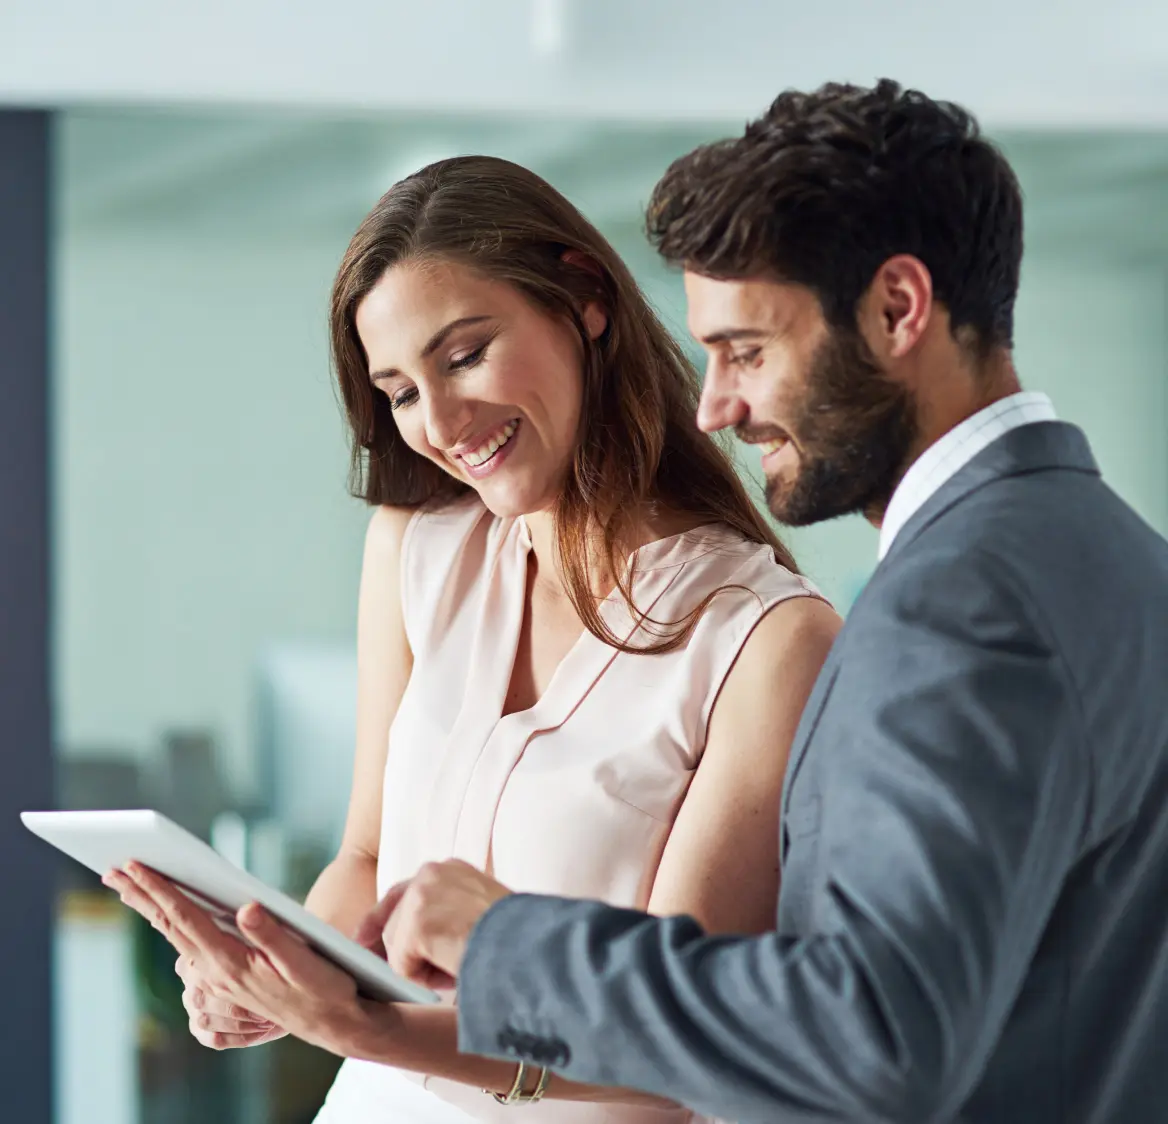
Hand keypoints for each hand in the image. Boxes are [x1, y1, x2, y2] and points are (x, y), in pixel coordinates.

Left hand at [103, 863, 379, 1055]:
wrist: (329, 1022)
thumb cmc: (321, 987)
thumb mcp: (303, 961)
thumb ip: (273, 934)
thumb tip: (246, 908)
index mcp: (230, 964)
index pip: (186, 919)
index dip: (160, 890)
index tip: (136, 867)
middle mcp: (214, 974)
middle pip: (169, 926)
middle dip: (141, 895)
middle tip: (113, 870)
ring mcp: (215, 980)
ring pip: (173, 937)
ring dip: (150, 909)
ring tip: (128, 886)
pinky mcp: (222, 979)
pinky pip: (186, 946)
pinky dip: (169, 924)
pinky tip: (164, 914)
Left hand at [370, 860, 511, 986]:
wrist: (530, 945)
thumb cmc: (515, 938)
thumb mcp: (477, 913)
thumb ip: (444, 916)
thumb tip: (404, 945)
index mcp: (451, 869)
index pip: (405, 892)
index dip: (383, 919)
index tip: (362, 939)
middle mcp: (433, 873)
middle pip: (395, 921)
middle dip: (405, 950)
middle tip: (439, 966)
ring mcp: (422, 895)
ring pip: (398, 947)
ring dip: (423, 967)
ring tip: (460, 964)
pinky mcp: (416, 923)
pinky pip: (403, 966)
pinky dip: (426, 978)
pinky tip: (454, 968)